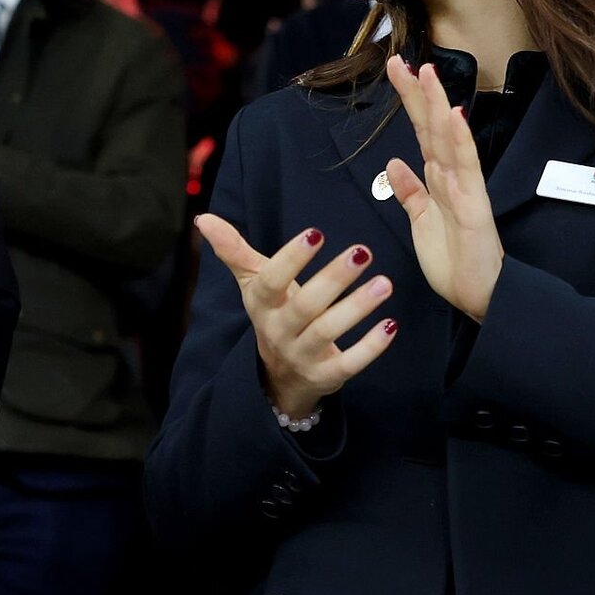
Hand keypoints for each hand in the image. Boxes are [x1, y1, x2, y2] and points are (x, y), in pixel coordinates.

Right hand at [193, 215, 398, 418]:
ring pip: (327, 332)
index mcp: (262, 304)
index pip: (271, 281)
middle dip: (333, 279)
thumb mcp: (254, 284)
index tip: (316, 232)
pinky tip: (391, 325)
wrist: (279, 376)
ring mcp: (301, 356)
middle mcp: (278, 331)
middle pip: (304, 306)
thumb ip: (235, 251)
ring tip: (385, 283)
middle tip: (363, 251)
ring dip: (357, 308)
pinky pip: (348, 364)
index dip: (290, 259)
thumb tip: (203, 218)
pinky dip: (370, 347)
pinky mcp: (326, 376)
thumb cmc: (274, 314)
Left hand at [385, 55, 504, 320]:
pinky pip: (467, 169)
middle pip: (432, 127)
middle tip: (401, 61)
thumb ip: (410, 192)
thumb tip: (395, 162)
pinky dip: (461, 142)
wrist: (481, 296)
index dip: (409, 101)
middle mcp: (452, 177)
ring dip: (438, 106)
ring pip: (448, 140)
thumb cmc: (455, 262)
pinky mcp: (475, 206)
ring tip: (428, 75)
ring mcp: (465, 188)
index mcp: (437, 180)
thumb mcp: (421, 223)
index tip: (396, 69)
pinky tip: (455, 117)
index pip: (421, 132)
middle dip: (418, 93)